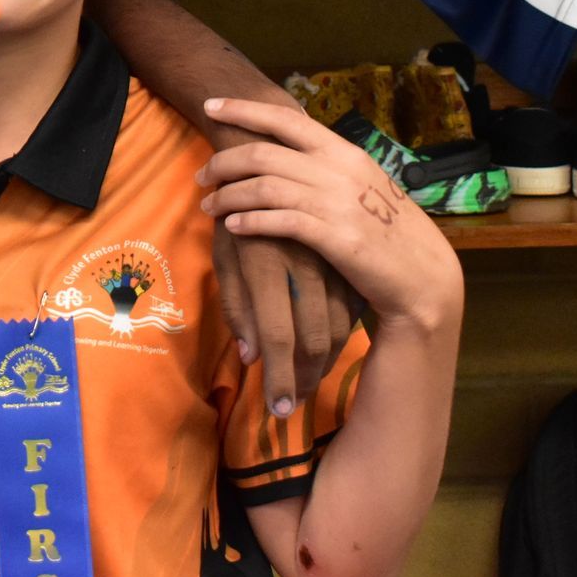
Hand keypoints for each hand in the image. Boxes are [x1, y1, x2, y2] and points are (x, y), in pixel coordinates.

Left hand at [198, 98, 462, 334]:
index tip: (210, 106)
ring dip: (228, 195)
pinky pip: (279, 221)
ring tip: (208, 207)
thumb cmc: (387, 232)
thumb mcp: (361, 187)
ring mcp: (338, 203)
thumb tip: (285, 156)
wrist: (424, 278)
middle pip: (263, 153)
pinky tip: (233, 227)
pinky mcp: (335, 237)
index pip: (285, 118)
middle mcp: (339, 170)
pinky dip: (250, 221)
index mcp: (344, 152)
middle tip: (201, 176)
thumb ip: (325, 169)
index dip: (244, 108)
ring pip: (264, 187)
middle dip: (223, 162)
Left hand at [213, 227, 358, 416]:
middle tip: (293, 404)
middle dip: (304, 379)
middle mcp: (301, 262)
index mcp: (263, 263)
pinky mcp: (346, 252)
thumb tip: (251, 355)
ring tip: (307, 383)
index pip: (277, 335)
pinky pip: (352, 306)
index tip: (279, 409)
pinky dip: (342, 335)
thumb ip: (236, 304)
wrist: (261, 166)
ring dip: (323, 362)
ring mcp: (328, 255)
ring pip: (339, 325)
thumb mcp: (224, 257)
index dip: (280, 377)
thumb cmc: (233, 218)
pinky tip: (327, 351)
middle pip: (314, 337)